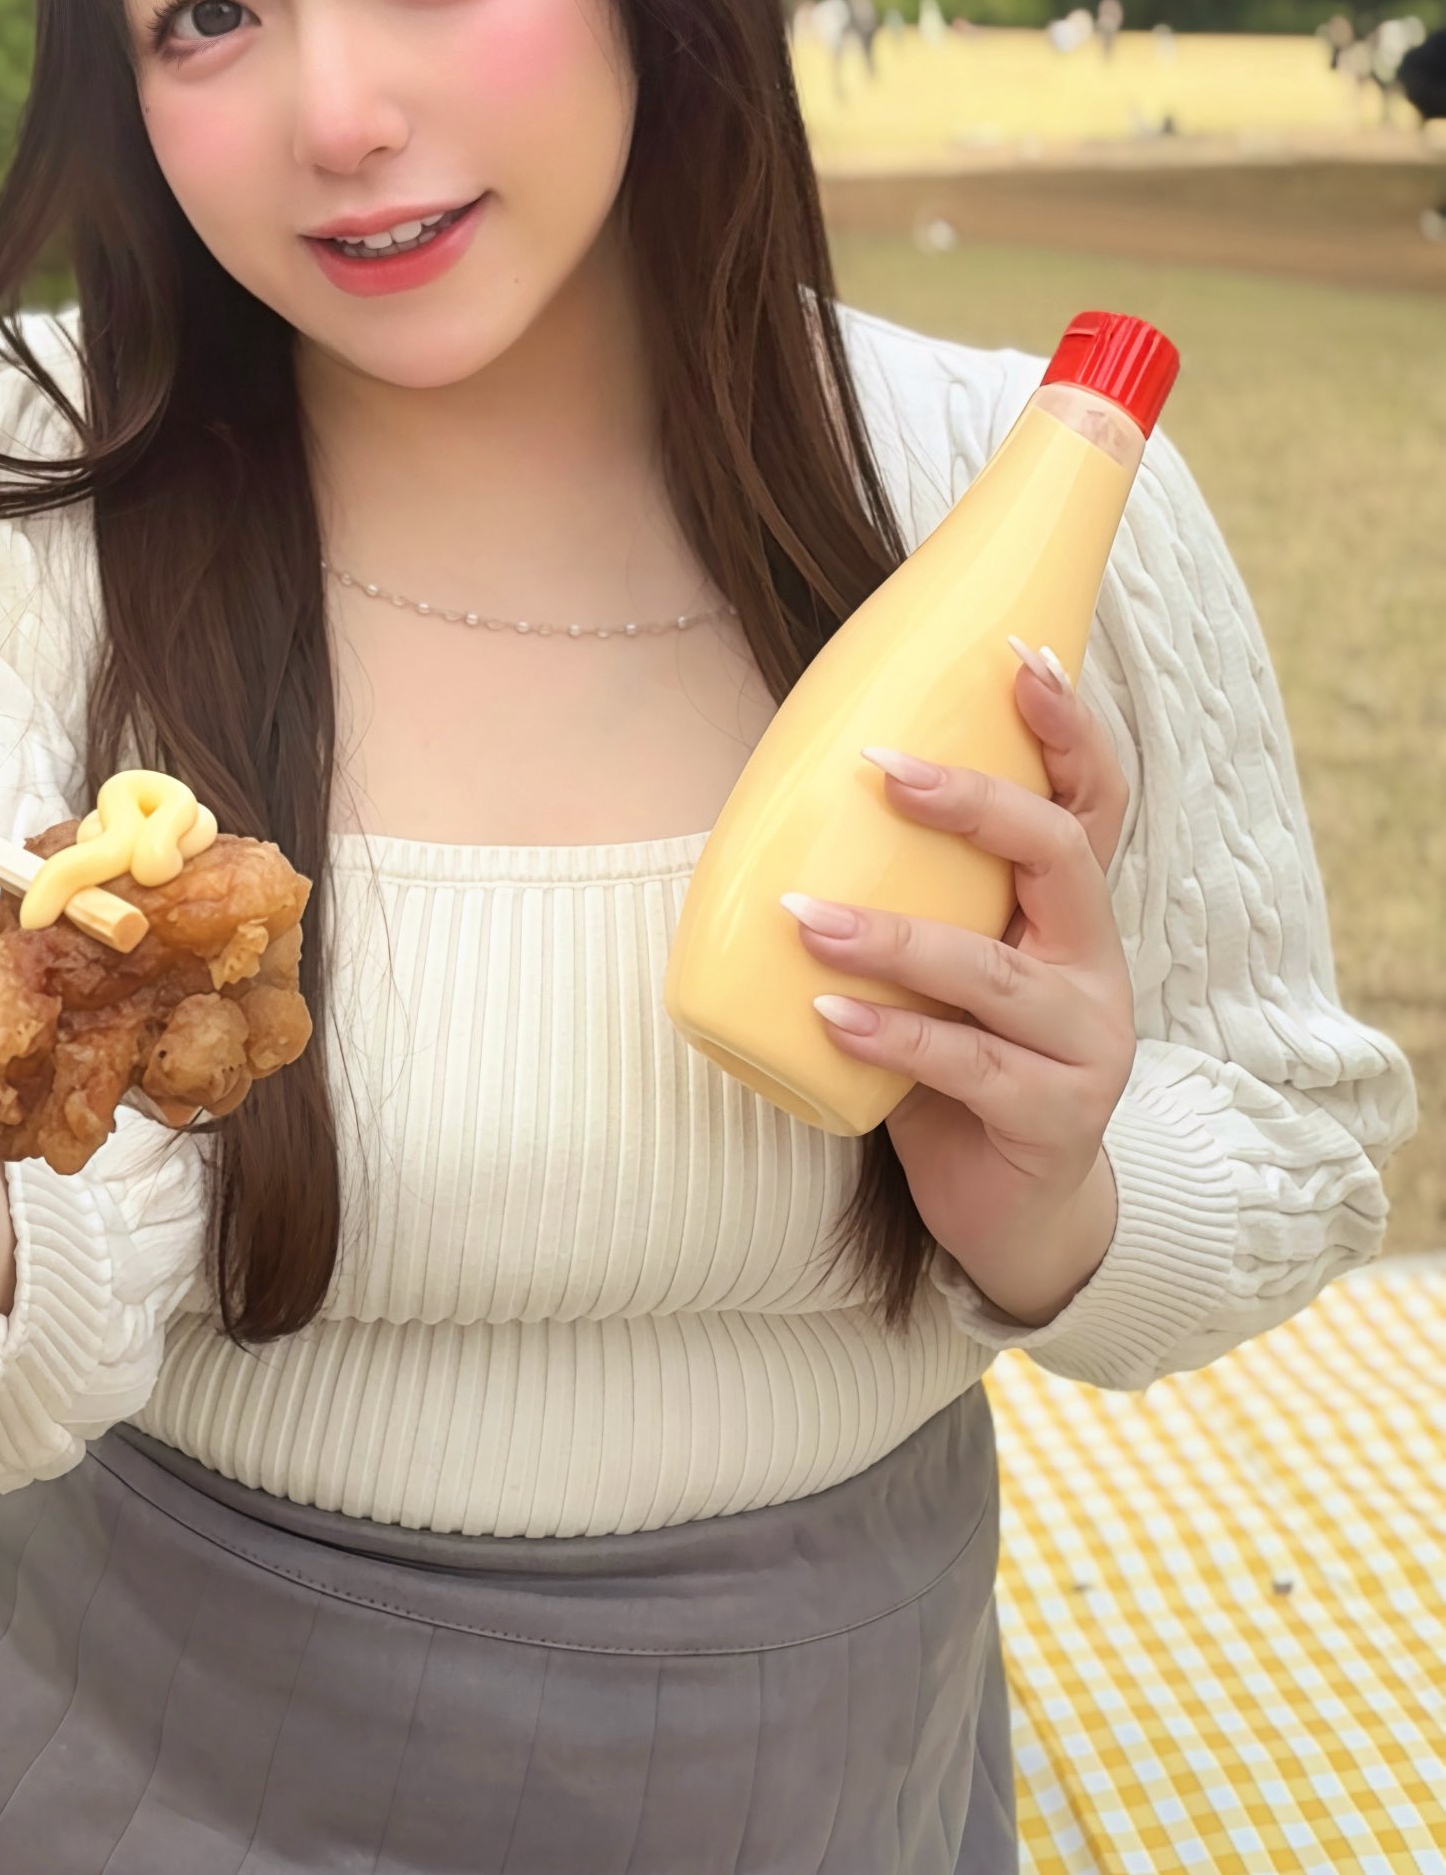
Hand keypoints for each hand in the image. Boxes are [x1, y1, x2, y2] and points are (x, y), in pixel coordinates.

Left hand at [782, 646, 1136, 1327]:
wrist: (1011, 1210)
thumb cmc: (958, 1065)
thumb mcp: (944, 971)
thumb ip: (910, 900)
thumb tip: (779, 802)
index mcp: (1071, 916)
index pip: (1091, 802)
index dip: (1066, 732)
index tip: (1017, 664)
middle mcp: (1094, 966)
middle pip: (1060, 856)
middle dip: (974, 804)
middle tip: (882, 769)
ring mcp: (1085, 1044)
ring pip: (995, 972)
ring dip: (893, 940)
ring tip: (805, 919)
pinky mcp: (1053, 1117)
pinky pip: (968, 1066)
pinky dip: (892, 1036)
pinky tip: (828, 1016)